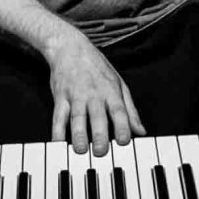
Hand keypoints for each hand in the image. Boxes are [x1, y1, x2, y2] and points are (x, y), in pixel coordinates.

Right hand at [45, 31, 145, 155]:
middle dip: (100, 135)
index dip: (123, 126)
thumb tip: (141, 131)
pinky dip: (57, 130)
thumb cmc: (96, 67)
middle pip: (98, 116)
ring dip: (78, 135)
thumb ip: (130, 110)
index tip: (125, 141)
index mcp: (111, 91)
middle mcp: (94, 94)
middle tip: (101, 152)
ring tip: (81, 149)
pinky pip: (58, 116)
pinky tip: (58, 142)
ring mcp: (76, 95)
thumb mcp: (118, 83)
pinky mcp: (60, 97)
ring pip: (77, 117)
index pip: (119, 110)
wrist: (69, 47)